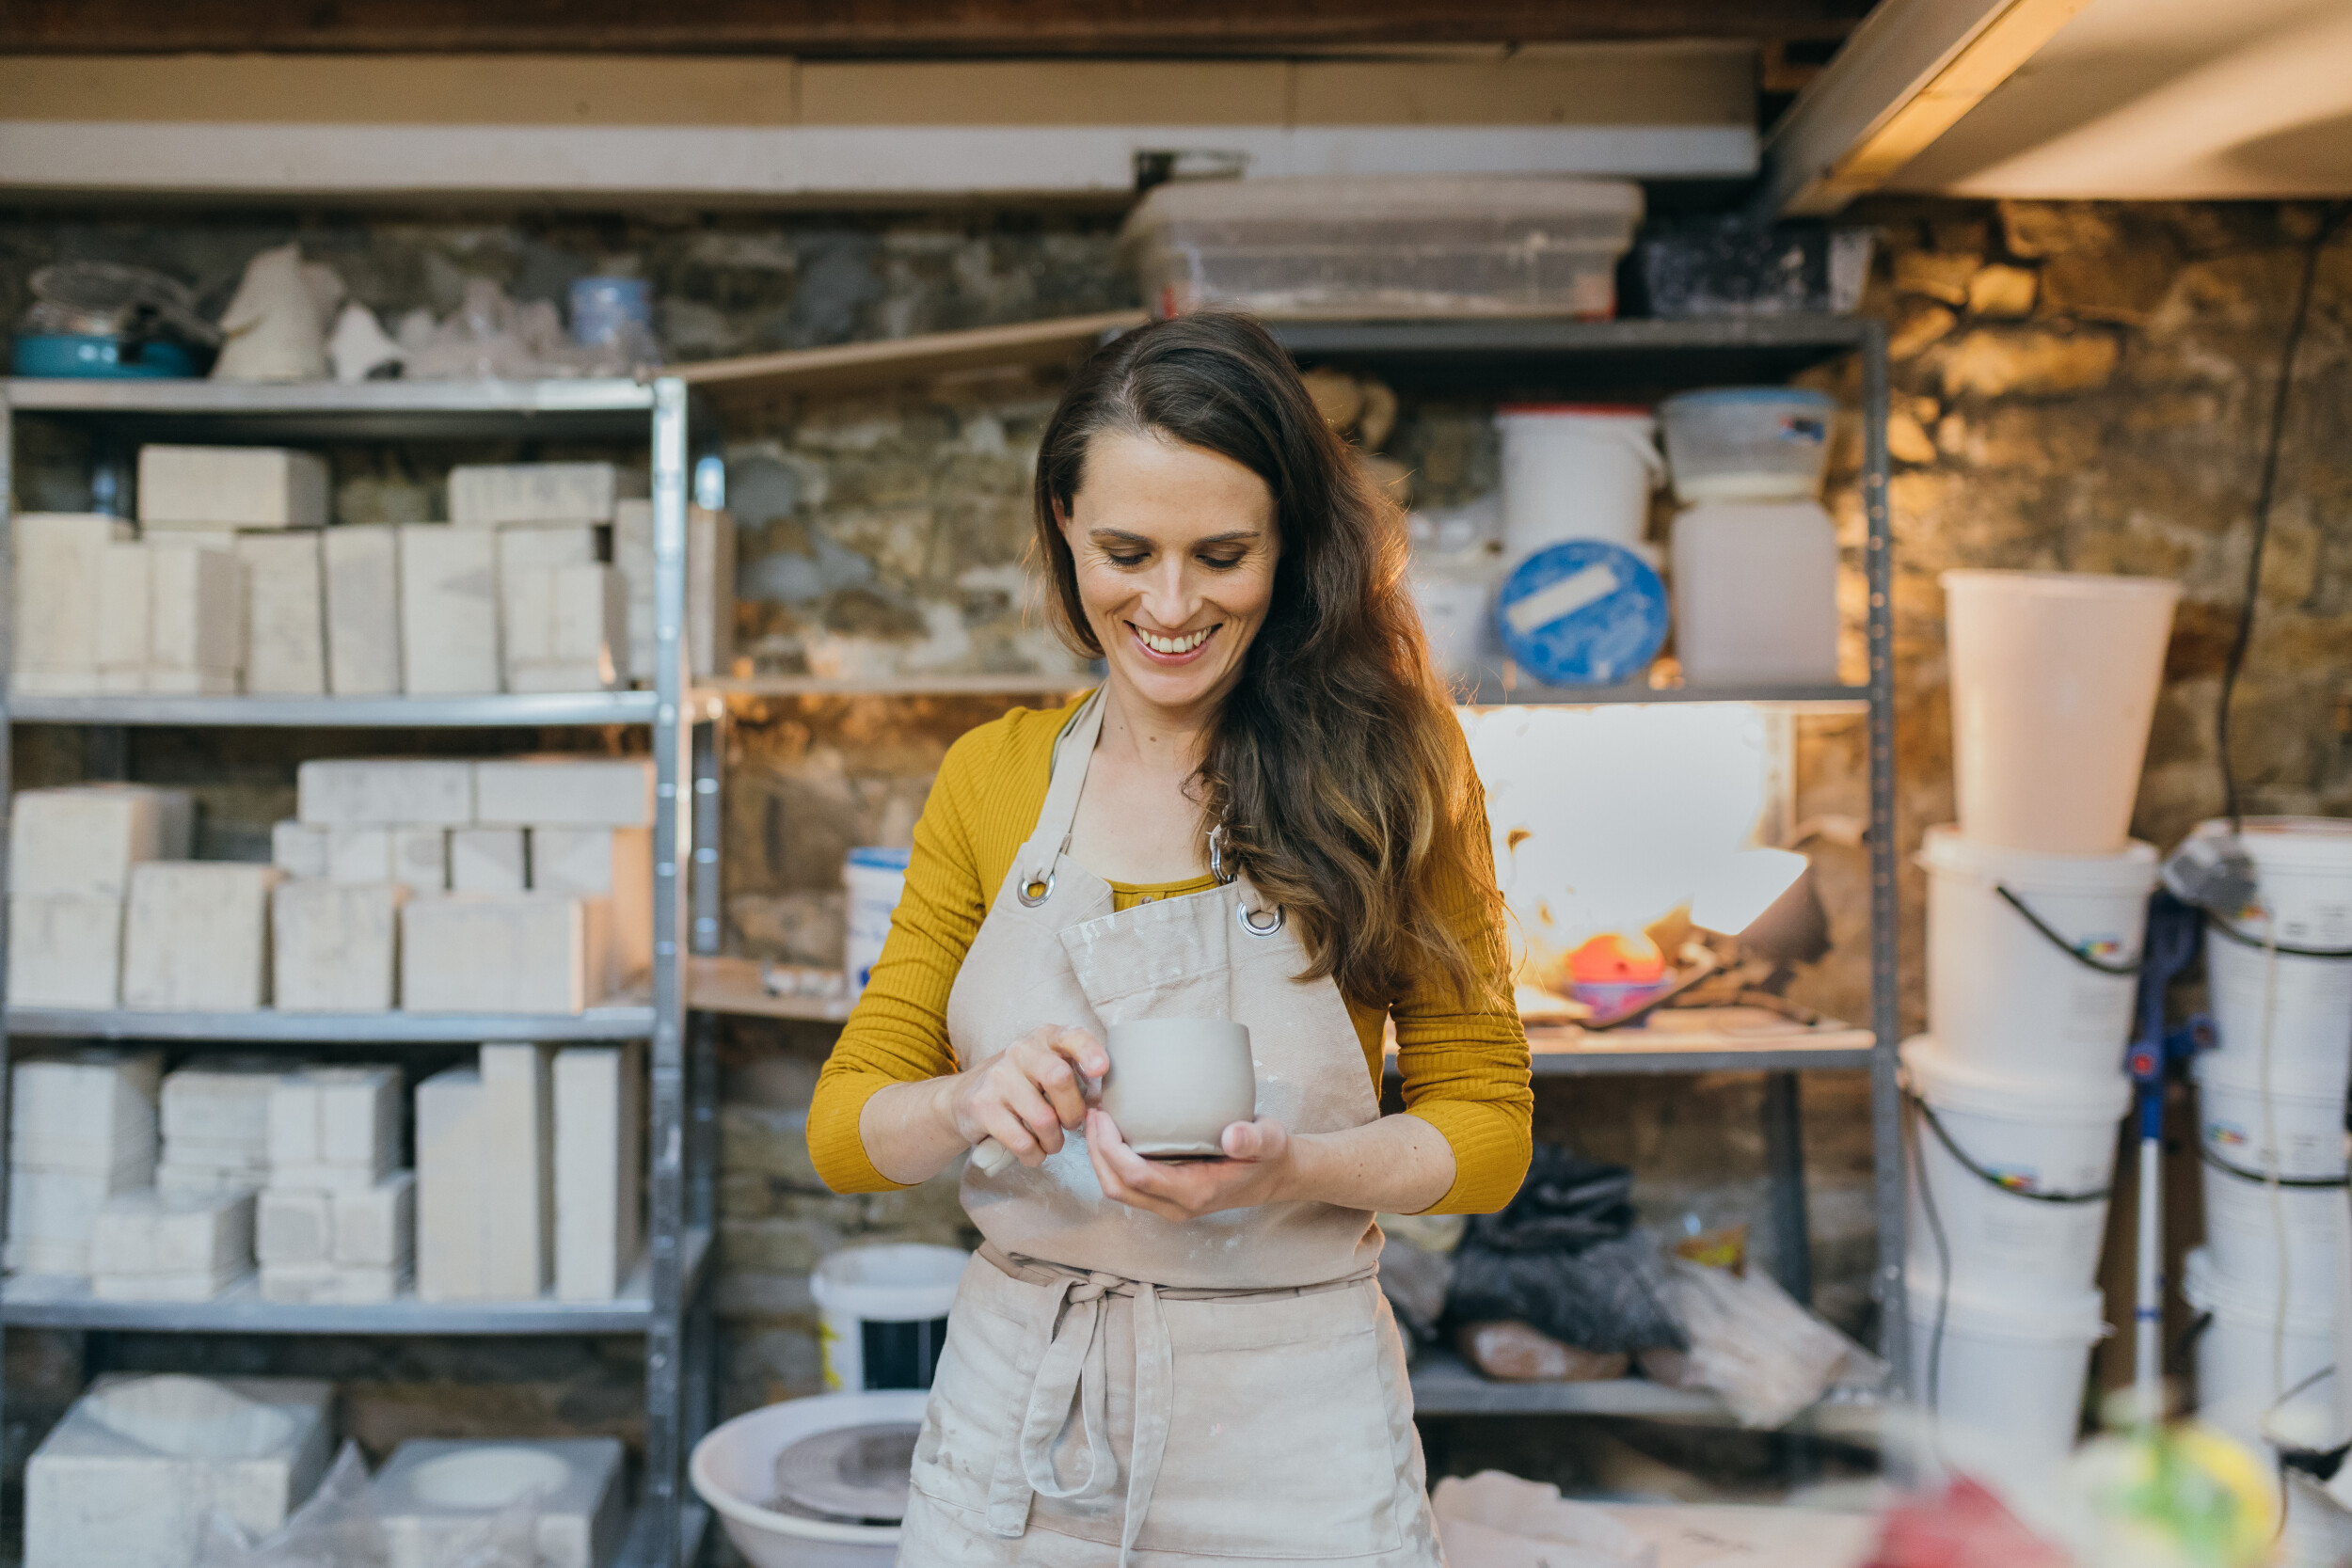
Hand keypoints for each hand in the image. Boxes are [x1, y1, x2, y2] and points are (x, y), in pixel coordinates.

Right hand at [945, 1026, 1106, 1168]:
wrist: (965, 1097)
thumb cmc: (1023, 1085)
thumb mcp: (1048, 1067)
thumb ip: (1076, 1075)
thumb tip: (1106, 1103)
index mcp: (1045, 1038)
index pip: (1071, 1036)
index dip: (1089, 1051)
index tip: (1101, 1069)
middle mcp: (1021, 1051)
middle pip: (1059, 1078)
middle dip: (1074, 1112)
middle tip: (1072, 1124)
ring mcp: (998, 1077)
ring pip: (1043, 1118)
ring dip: (1054, 1141)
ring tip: (1051, 1142)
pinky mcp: (982, 1105)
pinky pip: (1021, 1141)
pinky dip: (1034, 1155)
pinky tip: (1033, 1152)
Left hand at [1085, 1108, 1295, 1219]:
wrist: (1276, 1176)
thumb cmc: (1270, 1155)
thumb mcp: (1270, 1140)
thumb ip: (1254, 1139)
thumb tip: (1233, 1135)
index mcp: (1195, 1193)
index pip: (1138, 1177)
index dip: (1111, 1149)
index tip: (1105, 1115)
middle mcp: (1176, 1205)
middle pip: (1118, 1187)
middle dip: (1096, 1152)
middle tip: (1093, 1111)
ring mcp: (1169, 1204)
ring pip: (1118, 1189)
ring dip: (1100, 1156)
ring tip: (1097, 1118)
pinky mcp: (1166, 1195)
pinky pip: (1128, 1184)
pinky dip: (1112, 1160)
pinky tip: (1113, 1130)